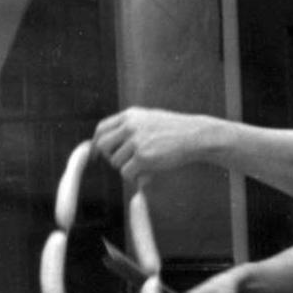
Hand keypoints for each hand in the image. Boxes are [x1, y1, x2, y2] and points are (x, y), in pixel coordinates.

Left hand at [93, 107, 215, 186]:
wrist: (196, 136)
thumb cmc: (176, 130)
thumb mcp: (150, 119)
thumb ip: (130, 127)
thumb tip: (111, 143)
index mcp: (130, 115)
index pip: (102, 128)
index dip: (96, 143)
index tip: (96, 154)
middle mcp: (130, 126)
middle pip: (103, 146)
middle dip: (111, 157)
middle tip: (125, 163)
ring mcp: (136, 141)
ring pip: (116, 162)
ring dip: (128, 168)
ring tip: (146, 166)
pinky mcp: (143, 157)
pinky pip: (127, 173)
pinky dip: (135, 177)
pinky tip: (148, 174)